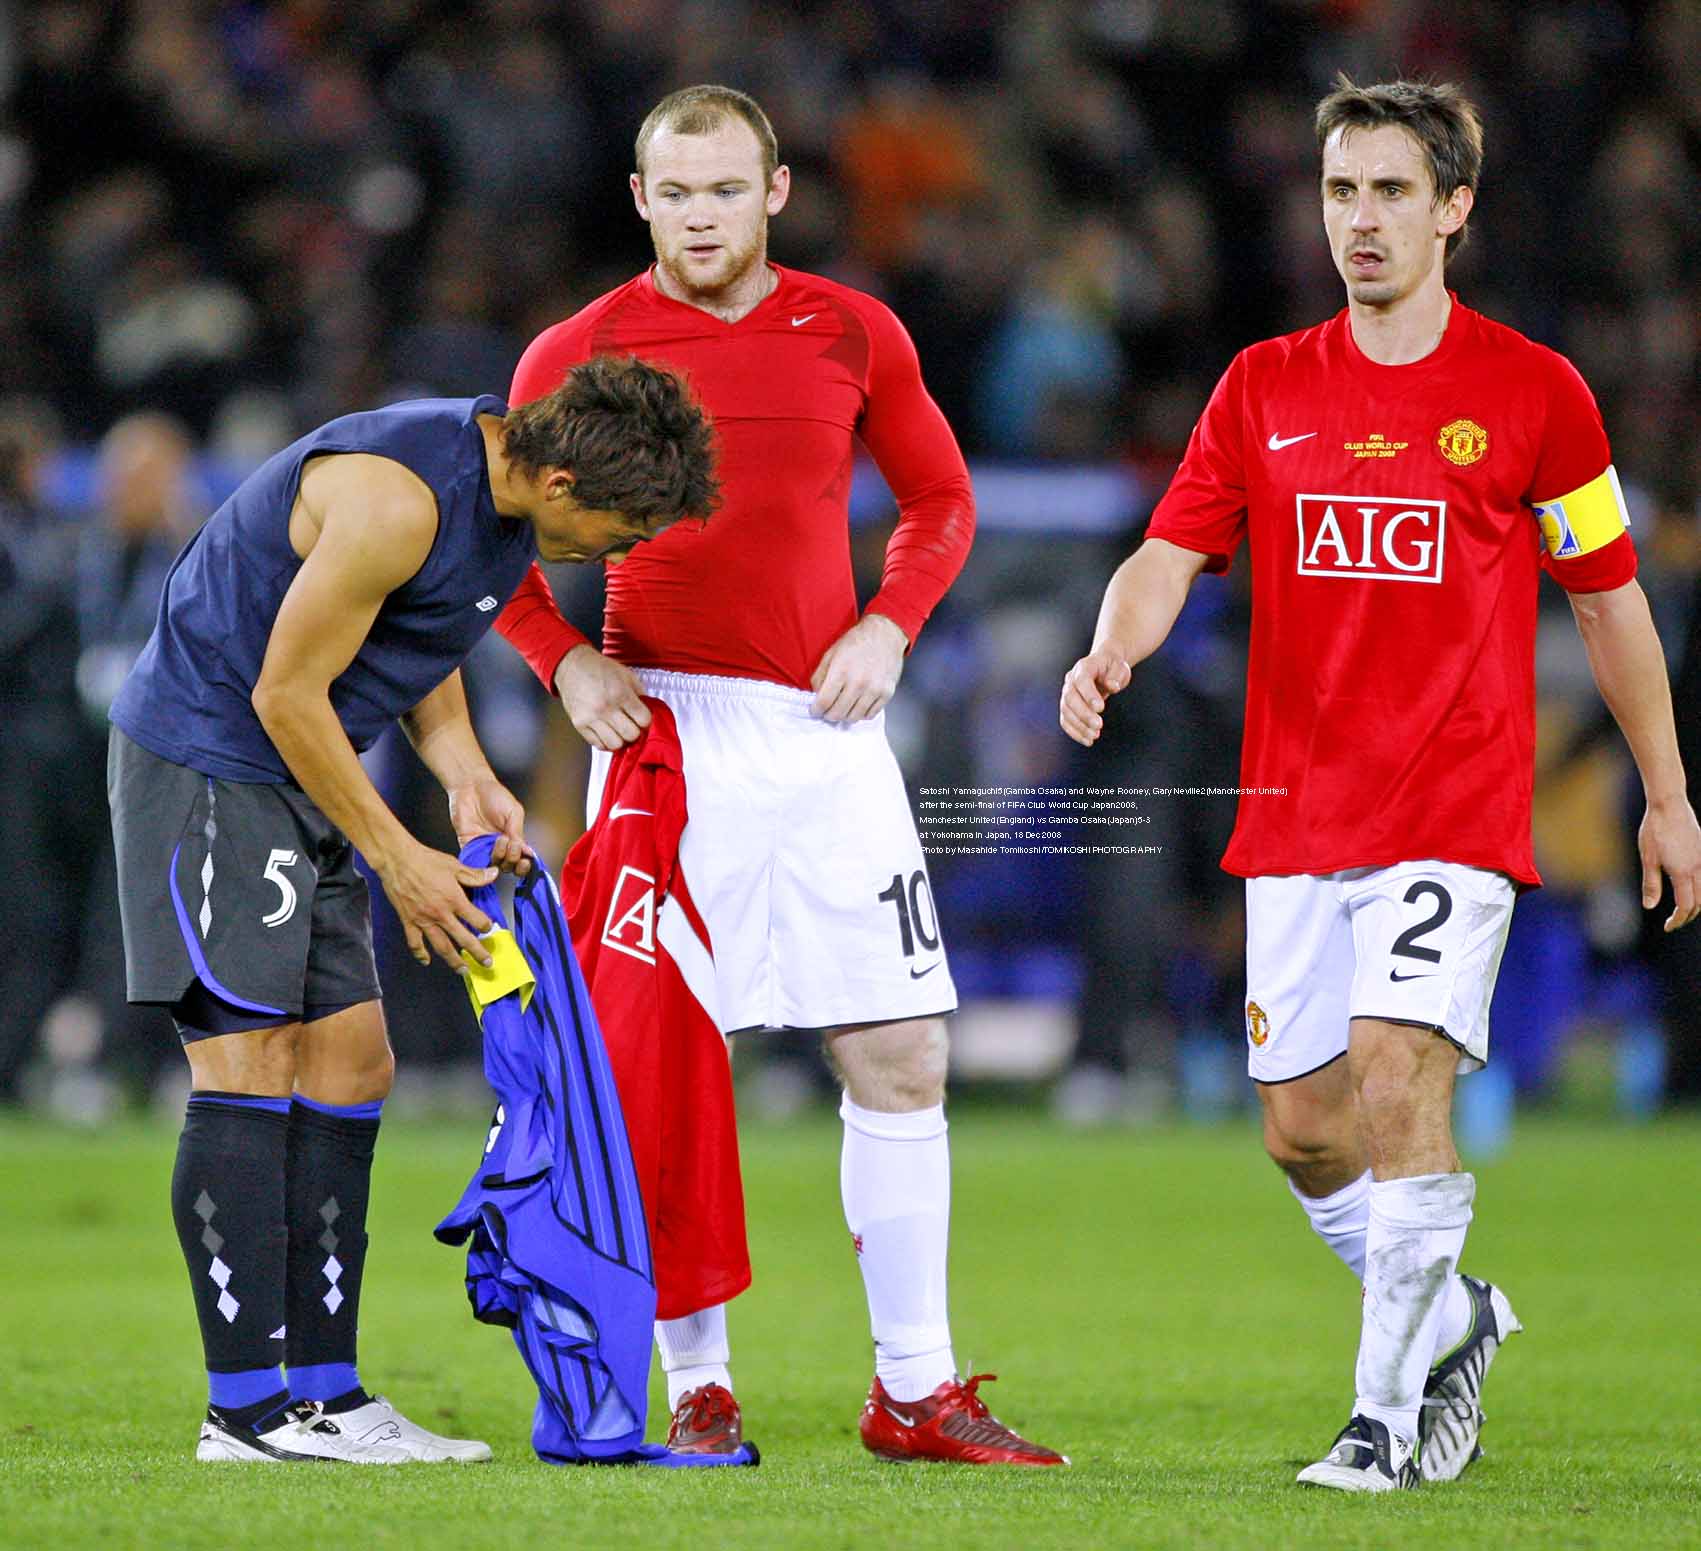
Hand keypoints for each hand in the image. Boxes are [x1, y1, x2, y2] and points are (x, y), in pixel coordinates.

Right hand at [374, 839, 498, 972]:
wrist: (397, 860)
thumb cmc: (425, 860)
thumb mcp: (454, 865)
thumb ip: (474, 875)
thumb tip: (493, 874)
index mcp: (454, 900)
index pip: (476, 920)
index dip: (486, 925)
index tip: (489, 928)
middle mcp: (441, 914)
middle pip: (463, 939)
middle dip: (477, 953)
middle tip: (487, 963)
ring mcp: (424, 920)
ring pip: (442, 946)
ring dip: (454, 961)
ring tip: (463, 970)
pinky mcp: (408, 921)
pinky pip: (415, 943)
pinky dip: (420, 954)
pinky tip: (426, 961)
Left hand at [447, 775, 532, 876]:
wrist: (470, 787)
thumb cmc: (495, 795)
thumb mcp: (513, 812)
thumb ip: (519, 832)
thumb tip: (528, 852)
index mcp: (513, 840)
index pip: (521, 860)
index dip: (525, 865)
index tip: (526, 859)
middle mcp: (499, 848)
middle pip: (509, 866)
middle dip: (513, 859)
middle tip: (512, 843)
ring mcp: (484, 848)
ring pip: (493, 865)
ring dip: (500, 856)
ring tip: (500, 840)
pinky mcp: (468, 847)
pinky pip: (474, 862)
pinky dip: (481, 862)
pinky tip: (486, 852)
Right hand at [555, 644, 650, 750]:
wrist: (572, 666)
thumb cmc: (599, 669)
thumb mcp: (626, 675)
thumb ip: (640, 694)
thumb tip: (649, 711)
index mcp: (620, 693)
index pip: (644, 720)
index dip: (645, 720)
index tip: (642, 718)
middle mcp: (605, 707)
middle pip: (631, 735)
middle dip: (635, 731)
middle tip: (631, 725)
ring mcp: (591, 718)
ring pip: (615, 744)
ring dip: (620, 739)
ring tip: (619, 730)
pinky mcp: (580, 725)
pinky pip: (598, 745)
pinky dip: (606, 742)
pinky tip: (607, 732)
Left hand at [811, 612, 906, 721]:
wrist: (884, 634)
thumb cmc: (856, 642)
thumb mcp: (830, 654)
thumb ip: (820, 676)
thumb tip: (816, 695)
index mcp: (841, 671)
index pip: (824, 702)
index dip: (816, 710)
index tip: (815, 710)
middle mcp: (858, 682)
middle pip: (838, 713)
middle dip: (828, 714)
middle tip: (827, 710)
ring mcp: (874, 689)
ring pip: (854, 717)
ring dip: (845, 716)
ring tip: (842, 708)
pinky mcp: (887, 693)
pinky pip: (870, 715)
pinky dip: (861, 714)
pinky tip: (857, 706)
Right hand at [1059, 646, 1131, 746]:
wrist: (1104, 667)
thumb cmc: (1113, 668)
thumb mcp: (1120, 667)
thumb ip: (1116, 676)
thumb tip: (1113, 686)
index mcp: (1084, 667)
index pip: (1082, 680)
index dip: (1089, 695)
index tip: (1101, 708)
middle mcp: (1071, 679)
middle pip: (1070, 697)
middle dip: (1083, 714)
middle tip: (1098, 726)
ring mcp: (1067, 693)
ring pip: (1066, 711)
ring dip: (1079, 726)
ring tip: (1094, 736)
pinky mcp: (1067, 706)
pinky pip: (1065, 720)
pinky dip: (1074, 732)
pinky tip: (1087, 740)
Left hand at [1638, 796, 1700, 931]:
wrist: (1669, 805)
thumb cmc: (1654, 830)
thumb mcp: (1648, 858)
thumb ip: (1651, 884)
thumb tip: (1650, 907)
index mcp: (1682, 872)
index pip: (1686, 906)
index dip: (1678, 920)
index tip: (1668, 927)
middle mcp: (1698, 868)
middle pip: (1700, 902)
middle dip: (1688, 916)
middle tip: (1674, 922)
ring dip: (1697, 904)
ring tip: (1683, 910)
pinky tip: (1690, 890)